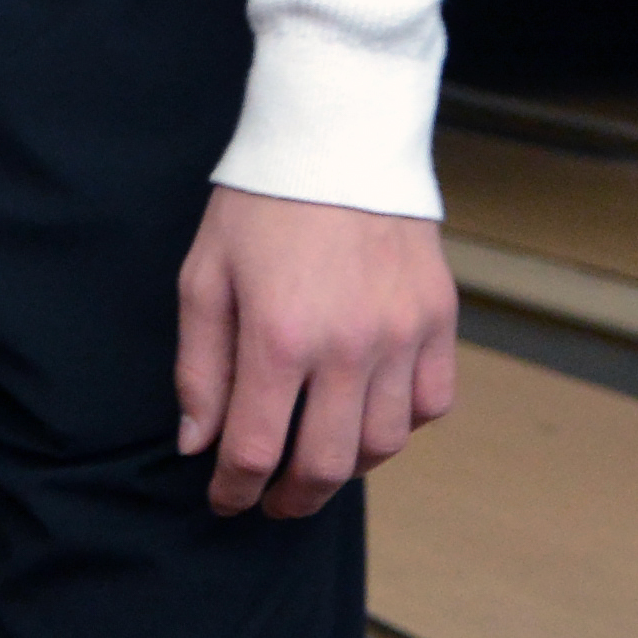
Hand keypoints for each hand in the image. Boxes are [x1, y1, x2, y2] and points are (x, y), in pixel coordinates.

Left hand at [172, 188, 457, 519]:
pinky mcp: (439, 319)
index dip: (235, 490)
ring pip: (384, 444)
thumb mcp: (204, 277)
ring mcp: (403, 335)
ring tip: (318, 458)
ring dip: (347, 466)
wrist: (338, 135)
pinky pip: (431, 404)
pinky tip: (369, 413)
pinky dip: (402, 423)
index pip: (256, 450)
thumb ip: (199, 367)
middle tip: (272, 501)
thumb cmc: (260, 205)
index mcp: (278, 337)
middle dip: (292, 498)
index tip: (225, 500)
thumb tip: (197, 443)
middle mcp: (348, 346)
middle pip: (327, 465)